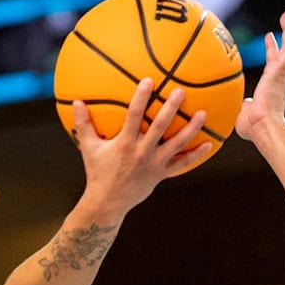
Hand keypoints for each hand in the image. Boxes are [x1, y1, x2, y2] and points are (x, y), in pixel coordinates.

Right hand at [75, 78, 212, 213]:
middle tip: (181, 91)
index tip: (148, 81)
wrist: (107, 203)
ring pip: (176, 144)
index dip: (141, 98)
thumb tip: (76, 102)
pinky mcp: (161, 174)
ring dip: (190, 129)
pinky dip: (195, 155)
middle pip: (160, 127)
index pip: (134, 117)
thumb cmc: (97, 173)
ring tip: (202, 114)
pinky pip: (181, 164)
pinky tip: (208, 144)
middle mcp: (141, 153)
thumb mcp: (88, 148)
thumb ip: (84, 125)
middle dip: (171, 108)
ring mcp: (153, 164)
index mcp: (124, 144)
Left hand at [235, 10, 284, 143]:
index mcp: (270, 82)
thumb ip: (244, 105)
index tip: (269, 36)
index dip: (271, 48)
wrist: (261, 127)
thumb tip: (243, 105)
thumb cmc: (253, 127)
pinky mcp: (282, 70)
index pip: (272, 61)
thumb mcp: (244, 111)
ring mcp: (281, 72)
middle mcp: (278, 75)